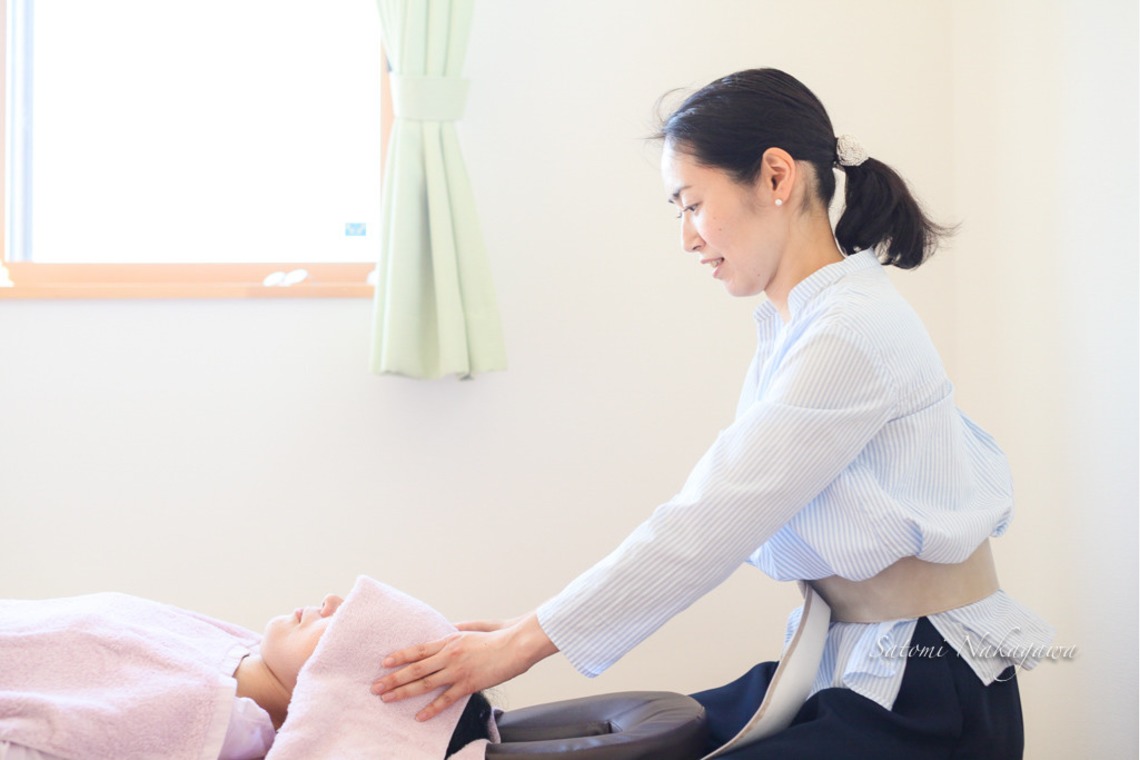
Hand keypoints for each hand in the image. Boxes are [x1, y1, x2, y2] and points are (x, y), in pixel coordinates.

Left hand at [371, 612, 557, 720]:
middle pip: (415, 668)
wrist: (516, 644)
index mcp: (450, 639)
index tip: (383, 663)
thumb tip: (446, 629)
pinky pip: (446, 699)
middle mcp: (449, 655)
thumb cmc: (499, 634)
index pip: (418, 649)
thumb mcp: (474, 627)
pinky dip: (432, 709)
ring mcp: (458, 671)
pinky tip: (419, 716)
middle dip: (393, 678)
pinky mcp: (469, 684)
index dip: (399, 656)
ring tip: (387, 699)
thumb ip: (458, 629)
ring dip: (404, 692)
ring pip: (424, 683)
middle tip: (375, 686)